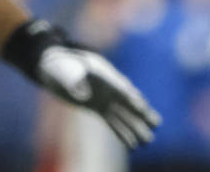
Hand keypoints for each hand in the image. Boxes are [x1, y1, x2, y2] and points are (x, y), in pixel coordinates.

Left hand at [3, 19, 160, 148]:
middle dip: (141, 112)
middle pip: (127, 100)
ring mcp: (104, 97)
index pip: (118, 85)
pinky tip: (132, 145)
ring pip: (123, 114)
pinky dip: (121, 133)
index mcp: (102, 72)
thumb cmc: (58, 64)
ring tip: (147, 141)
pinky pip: (112, 122)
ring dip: (135, 127)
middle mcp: (107, 86)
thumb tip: (82, 94)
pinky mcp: (98, 107)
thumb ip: (72, 79)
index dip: (129, 96)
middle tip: (156, 123)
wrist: (53, 66)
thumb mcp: (62, 68)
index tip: (141, 106)